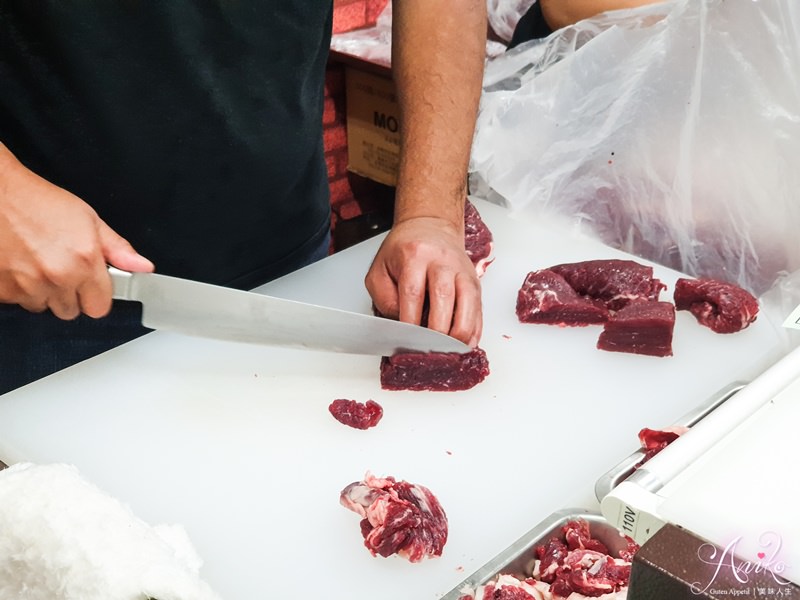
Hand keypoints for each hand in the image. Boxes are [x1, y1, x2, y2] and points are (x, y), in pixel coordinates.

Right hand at [0, 145, 153, 319]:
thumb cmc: (38, 203)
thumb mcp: (89, 220)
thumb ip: (118, 249)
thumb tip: (143, 267)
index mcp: (84, 262)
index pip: (99, 308)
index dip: (96, 296)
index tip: (91, 285)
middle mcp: (57, 277)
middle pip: (71, 311)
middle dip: (69, 294)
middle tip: (60, 267)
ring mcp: (27, 286)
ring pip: (43, 307)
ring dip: (42, 292)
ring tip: (37, 262)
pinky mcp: (2, 290)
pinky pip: (17, 301)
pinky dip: (18, 288)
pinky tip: (20, 265)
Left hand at [365, 216, 481, 346]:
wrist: (430, 227)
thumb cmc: (404, 251)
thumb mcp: (380, 268)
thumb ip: (384, 297)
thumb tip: (401, 324)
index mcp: (415, 255)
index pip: (413, 292)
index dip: (411, 320)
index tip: (407, 340)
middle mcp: (442, 260)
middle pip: (443, 297)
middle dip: (437, 329)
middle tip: (429, 349)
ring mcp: (462, 270)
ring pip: (468, 302)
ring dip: (460, 331)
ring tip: (450, 350)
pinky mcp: (475, 280)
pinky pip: (478, 307)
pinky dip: (474, 328)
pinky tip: (466, 343)